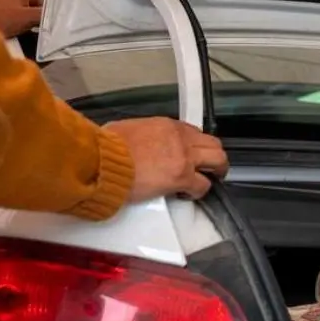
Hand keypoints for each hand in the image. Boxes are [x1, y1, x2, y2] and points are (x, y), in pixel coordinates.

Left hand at [0, 0, 42, 38]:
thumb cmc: (2, 18)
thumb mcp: (29, 18)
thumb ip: (43, 15)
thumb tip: (48, 16)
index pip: (40, 0)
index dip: (42, 13)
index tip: (39, 22)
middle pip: (28, 4)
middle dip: (29, 15)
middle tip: (26, 25)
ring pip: (17, 7)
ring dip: (19, 17)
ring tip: (15, 26)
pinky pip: (6, 10)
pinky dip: (8, 17)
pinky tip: (6, 24)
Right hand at [104, 117, 228, 201]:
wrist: (102, 161)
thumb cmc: (105, 148)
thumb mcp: (125, 130)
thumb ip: (140, 136)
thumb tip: (135, 144)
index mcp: (166, 125)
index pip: (194, 132)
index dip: (196, 145)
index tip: (192, 153)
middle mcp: (180, 138)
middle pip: (213, 143)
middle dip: (214, 156)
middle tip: (211, 167)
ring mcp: (184, 157)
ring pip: (218, 160)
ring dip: (215, 171)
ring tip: (208, 180)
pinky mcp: (181, 177)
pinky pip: (202, 185)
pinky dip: (199, 192)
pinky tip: (189, 194)